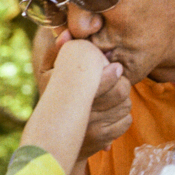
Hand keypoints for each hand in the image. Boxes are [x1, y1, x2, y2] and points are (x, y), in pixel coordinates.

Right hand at [36, 30, 131, 158]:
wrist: (50, 142)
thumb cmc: (52, 99)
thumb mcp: (48, 74)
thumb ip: (57, 52)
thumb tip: (67, 33)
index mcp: (70, 94)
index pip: (105, 82)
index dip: (114, 73)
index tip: (115, 68)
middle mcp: (83, 114)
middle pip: (122, 92)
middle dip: (122, 84)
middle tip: (117, 81)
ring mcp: (93, 129)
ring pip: (126, 106)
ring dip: (122, 101)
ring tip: (112, 97)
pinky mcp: (102, 140)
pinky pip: (126, 122)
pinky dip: (122, 117)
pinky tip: (112, 113)